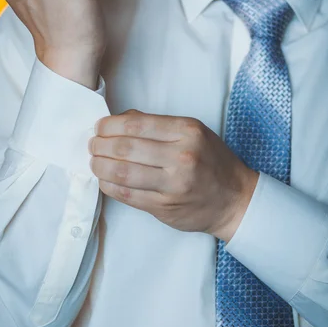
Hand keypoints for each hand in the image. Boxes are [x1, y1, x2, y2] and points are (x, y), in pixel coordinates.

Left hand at [89, 110, 258, 241]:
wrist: (235, 200)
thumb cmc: (212, 162)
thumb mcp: (194, 132)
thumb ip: (158, 125)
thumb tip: (120, 119)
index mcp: (187, 131)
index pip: (136, 124)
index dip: (110, 125)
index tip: (99, 127)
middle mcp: (181, 156)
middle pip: (125, 148)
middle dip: (100, 145)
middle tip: (92, 144)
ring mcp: (173, 184)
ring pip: (122, 172)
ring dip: (99, 166)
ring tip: (94, 161)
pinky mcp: (164, 207)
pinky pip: (127, 195)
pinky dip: (109, 186)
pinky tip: (104, 179)